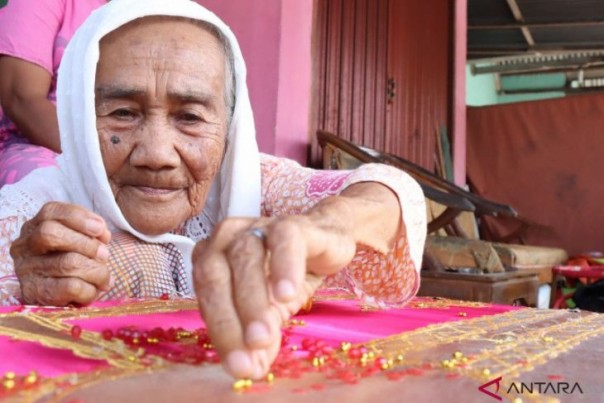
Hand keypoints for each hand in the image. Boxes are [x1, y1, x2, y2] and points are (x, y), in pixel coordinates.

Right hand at [10, 202, 111, 304]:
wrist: (58, 298)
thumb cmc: (72, 262)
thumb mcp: (79, 241)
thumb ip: (90, 233)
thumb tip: (102, 234)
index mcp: (35, 226)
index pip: (51, 211)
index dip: (79, 217)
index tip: (100, 228)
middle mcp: (24, 246)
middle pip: (50, 233)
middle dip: (86, 243)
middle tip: (105, 254)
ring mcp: (26, 270)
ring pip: (67, 263)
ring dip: (96, 270)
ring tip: (106, 277)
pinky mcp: (34, 293)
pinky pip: (70, 287)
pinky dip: (90, 289)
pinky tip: (95, 290)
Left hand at [192, 206, 356, 379]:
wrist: (326, 241)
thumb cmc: (286, 276)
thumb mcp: (271, 313)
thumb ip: (259, 340)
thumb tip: (250, 371)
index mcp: (211, 259)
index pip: (205, 296)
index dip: (220, 331)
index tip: (238, 365)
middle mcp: (226, 238)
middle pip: (215, 275)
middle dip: (230, 318)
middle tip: (248, 351)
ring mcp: (257, 226)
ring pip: (246, 258)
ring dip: (254, 299)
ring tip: (266, 334)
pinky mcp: (291, 223)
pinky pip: (283, 239)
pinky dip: (284, 267)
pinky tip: (288, 294)